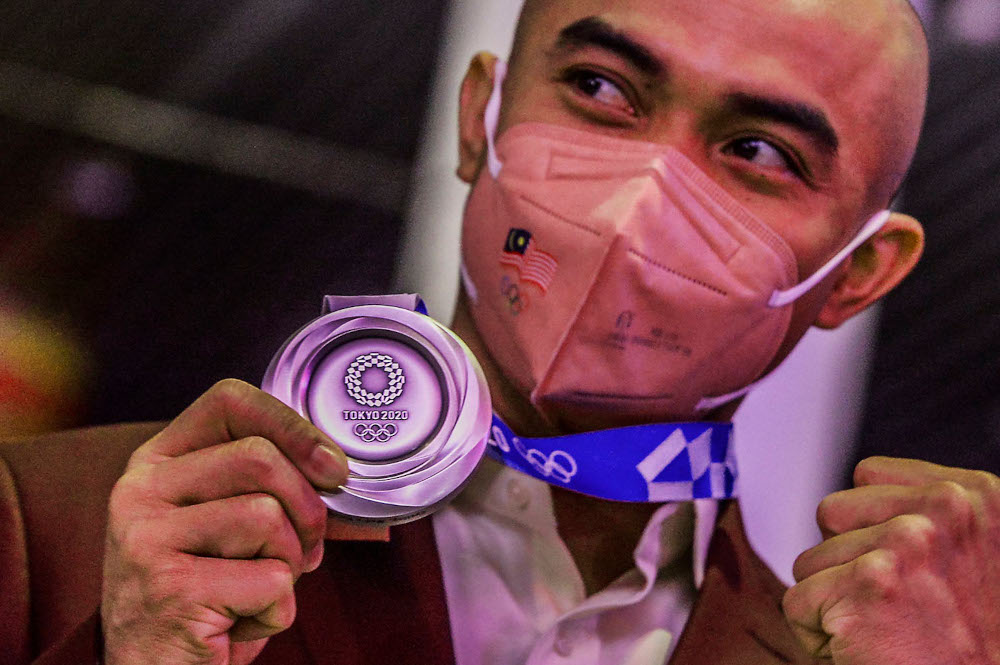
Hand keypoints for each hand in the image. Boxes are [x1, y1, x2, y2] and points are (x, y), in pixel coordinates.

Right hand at [101, 379, 347, 664]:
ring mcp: (146, 537)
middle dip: (306, 511)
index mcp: (157, 463)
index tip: (332, 465)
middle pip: (260, 459)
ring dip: (288, 565)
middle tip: (302, 552)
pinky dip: (277, 610)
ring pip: (268, 517)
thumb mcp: (233, 531)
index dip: (293, 424)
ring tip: (255, 591)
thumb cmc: (205, 597)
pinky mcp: (169, 587)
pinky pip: (270, 580)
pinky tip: (238, 623)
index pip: (229, 401)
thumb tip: (349, 475)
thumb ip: (279, 492)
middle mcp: (140, 490)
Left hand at [783, 457, 999, 663]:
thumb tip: (861, 498)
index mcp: (975, 495)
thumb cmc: (973, 645)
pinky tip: (868, 652)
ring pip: (811, 560)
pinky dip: (817, 637)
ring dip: (834, 601)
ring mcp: (907, 543)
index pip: (868, 474)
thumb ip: (924, 514)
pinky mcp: (869, 586)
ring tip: (886, 631)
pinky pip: (797, 603)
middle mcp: (945, 510)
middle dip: (846, 561)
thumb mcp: (973, 556)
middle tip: (895, 606)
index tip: (904, 570)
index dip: (867, 525)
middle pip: (832, 512)